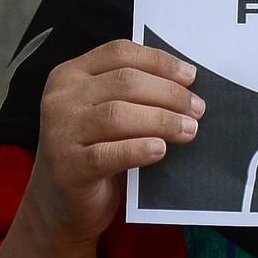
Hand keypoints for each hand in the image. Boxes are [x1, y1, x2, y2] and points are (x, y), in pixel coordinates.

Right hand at [25, 40, 202, 247]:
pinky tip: (161, 149)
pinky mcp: (67, 168)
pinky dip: (139, 149)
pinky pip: (108, 154)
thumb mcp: (106, 112)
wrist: (61, 204)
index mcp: (71, 75)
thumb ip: (133, 94)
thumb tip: (187, 84)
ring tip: (189, 129)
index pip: (120, 53)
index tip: (191, 76)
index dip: (160, 61)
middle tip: (198, 109)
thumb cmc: (94, 150)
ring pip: (117, 115)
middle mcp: (61, 99)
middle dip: (169, 93)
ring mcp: (60, 133)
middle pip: (124, 82)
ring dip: (161, 120)